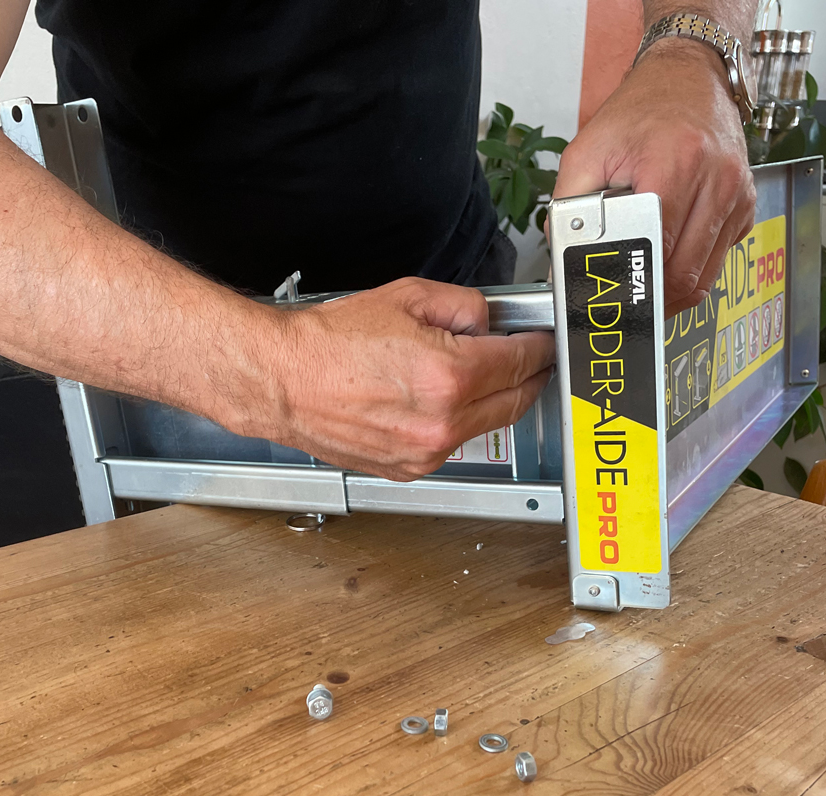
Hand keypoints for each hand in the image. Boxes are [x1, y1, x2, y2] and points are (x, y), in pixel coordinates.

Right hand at [226, 278, 554, 481]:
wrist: (283, 382)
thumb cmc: (328, 345)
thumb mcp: (407, 297)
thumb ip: (464, 306)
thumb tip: (488, 323)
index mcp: (449, 376)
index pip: (523, 362)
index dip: (539, 347)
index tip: (542, 342)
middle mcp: (442, 423)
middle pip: (515, 401)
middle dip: (529, 377)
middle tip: (529, 359)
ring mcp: (425, 452)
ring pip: (485, 425)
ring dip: (491, 401)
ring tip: (469, 373)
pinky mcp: (408, 468)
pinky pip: (450, 444)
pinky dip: (455, 422)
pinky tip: (434, 399)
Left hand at [553, 39, 755, 316]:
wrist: (689, 78)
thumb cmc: (638, 113)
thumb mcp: (586, 153)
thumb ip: (568, 210)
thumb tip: (559, 259)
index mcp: (675, 163)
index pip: (656, 248)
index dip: (631, 283)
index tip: (610, 299)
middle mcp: (716, 179)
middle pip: (683, 273)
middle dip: (649, 299)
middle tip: (622, 305)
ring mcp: (736, 194)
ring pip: (704, 276)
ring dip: (670, 293)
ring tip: (641, 289)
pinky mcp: (745, 205)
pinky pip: (718, 259)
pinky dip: (692, 271)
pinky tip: (668, 260)